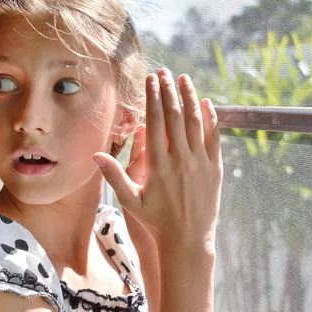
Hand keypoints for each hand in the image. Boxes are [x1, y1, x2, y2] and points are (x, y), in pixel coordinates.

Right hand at [93, 68, 222, 253]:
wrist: (188, 240)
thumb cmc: (156, 222)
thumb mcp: (130, 201)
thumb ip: (114, 176)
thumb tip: (96, 155)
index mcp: (158, 163)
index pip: (155, 121)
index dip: (152, 97)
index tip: (150, 79)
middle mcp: (180, 158)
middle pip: (174, 115)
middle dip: (169, 90)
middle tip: (165, 71)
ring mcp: (200, 162)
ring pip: (195, 121)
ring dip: (190, 97)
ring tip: (184, 79)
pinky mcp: (215, 168)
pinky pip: (214, 137)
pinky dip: (211, 118)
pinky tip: (207, 103)